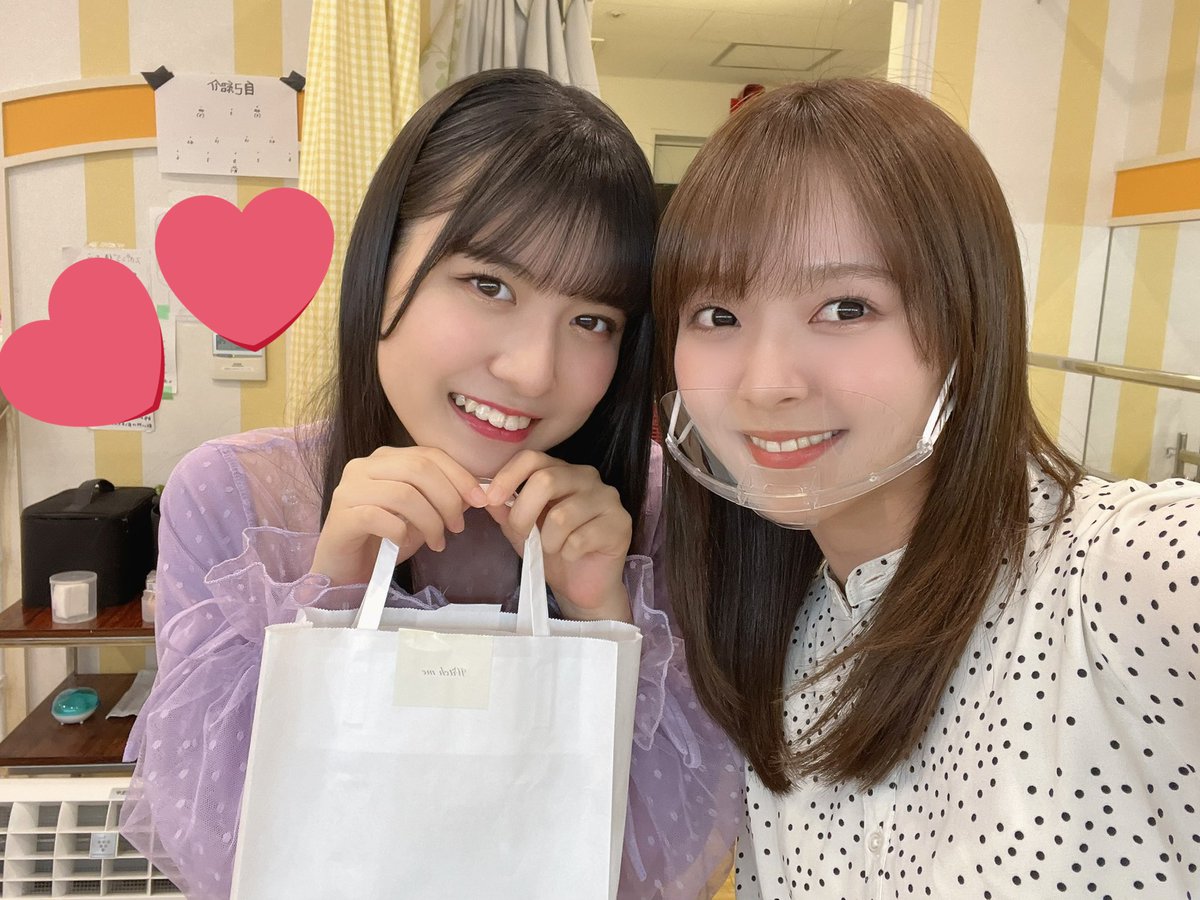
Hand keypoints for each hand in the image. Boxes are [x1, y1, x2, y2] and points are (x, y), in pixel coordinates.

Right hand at [310, 446, 486, 586]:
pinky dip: (401, 531)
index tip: (480, 501)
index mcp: (386, 458)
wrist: (346, 568)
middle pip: (419, 469)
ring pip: (403, 494)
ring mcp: (349, 489)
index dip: (460, 476)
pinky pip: (380, 517)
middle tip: (457, 527)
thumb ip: (443, 498)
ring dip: (430, 521)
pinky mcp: (341, 515)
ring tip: (437, 542)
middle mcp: (363, 466)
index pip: (429, 454)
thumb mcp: (421, 515)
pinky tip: (404, 543)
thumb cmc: (385, 538)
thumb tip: (476, 492)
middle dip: (448, 499)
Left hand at [484, 451, 632, 622]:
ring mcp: (608, 498)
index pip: (533, 458)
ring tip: (554, 548)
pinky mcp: (620, 523)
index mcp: (562, 471)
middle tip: (521, 534)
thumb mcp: (520, 529)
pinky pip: (580, 539)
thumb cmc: (552, 550)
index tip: (490, 499)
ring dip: (548, 541)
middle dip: (523, 513)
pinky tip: (573, 556)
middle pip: (546, 480)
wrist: (581, 584)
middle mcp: (587, 477)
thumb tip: (484, 494)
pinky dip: (567, 553)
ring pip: (562, 515)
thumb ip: (504, 510)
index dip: (508, 476)